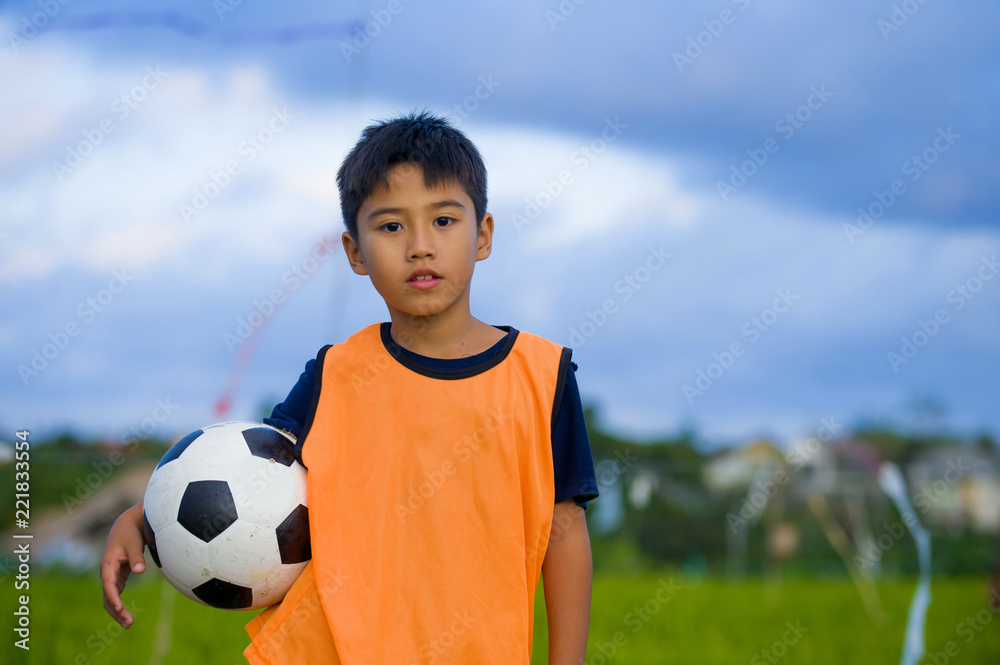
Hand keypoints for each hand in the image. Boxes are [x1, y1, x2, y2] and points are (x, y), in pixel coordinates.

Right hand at [100, 502, 146, 627]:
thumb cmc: (131, 534)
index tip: (120, 608)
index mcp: (108, 564)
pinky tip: (125, 615)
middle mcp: (107, 572)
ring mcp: (111, 576)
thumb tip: (140, 570)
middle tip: (129, 623)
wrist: (127, 525)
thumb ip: (137, 557)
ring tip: (129, 624)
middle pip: (107, 596)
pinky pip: (116, 594)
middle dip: (116, 611)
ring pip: (110, 598)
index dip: (113, 597)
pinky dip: (119, 605)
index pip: (108, 585)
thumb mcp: (134, 543)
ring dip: (117, 611)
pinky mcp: (118, 576)